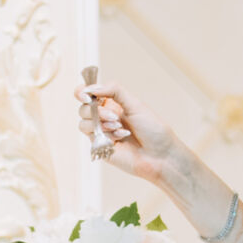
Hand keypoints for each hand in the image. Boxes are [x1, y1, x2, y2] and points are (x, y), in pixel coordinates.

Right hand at [75, 73, 178, 188]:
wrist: (160, 154)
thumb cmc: (153, 129)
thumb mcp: (135, 104)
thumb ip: (114, 91)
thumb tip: (92, 88)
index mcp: (112, 103)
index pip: (88, 94)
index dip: (82, 92)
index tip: (86, 95)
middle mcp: (104, 117)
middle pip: (83, 108)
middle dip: (96, 111)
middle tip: (114, 117)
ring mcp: (101, 132)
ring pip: (83, 123)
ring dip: (100, 123)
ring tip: (119, 127)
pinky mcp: (100, 147)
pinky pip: (91, 137)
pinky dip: (106, 134)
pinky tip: (121, 137)